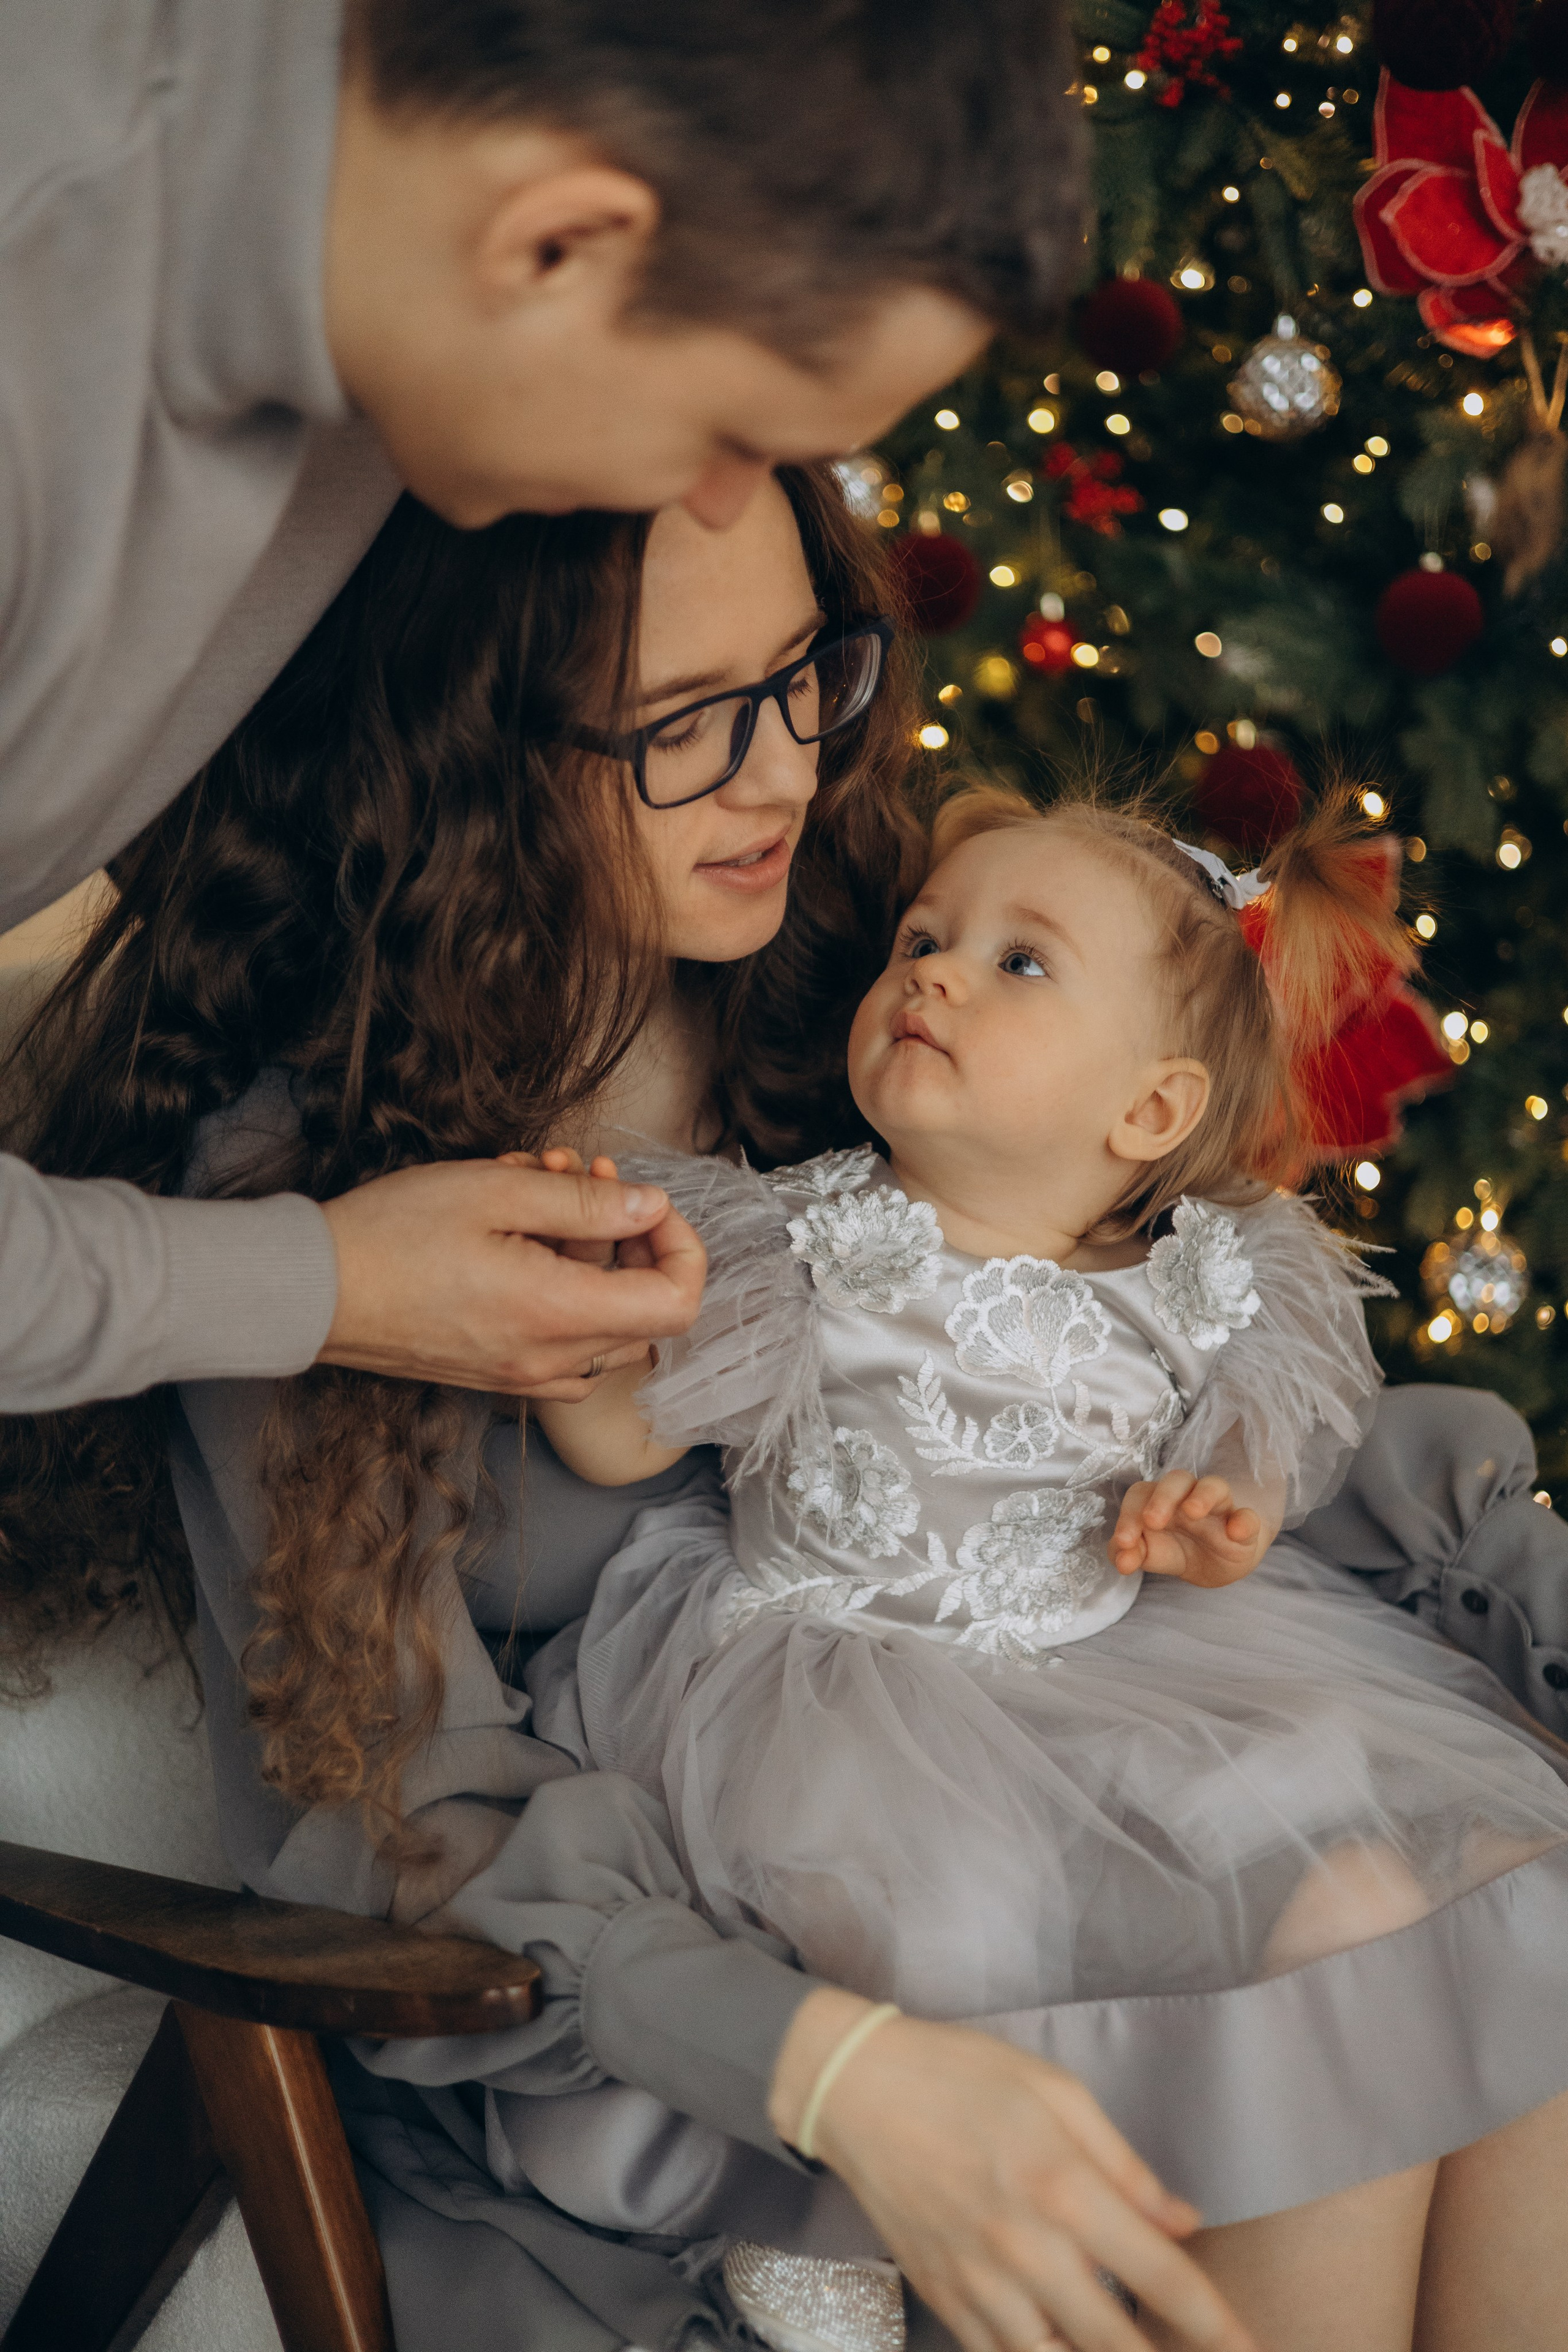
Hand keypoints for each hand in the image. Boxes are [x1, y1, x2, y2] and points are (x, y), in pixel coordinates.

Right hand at [317, 1158, 704, 1398]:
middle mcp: (549, 1359)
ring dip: (593, 1262)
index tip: (646, 1202)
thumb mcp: (496, 1191)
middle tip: (578, 1180)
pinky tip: (520, 1245)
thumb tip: (651, 1208)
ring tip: (540, 1201)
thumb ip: (587, 1205)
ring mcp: (522, 1375)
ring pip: (605, 1328)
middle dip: (629, 1239)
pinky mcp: (496, 1374)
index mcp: (558, 1314)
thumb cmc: (391, 1234)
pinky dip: (562, 1294)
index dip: (682, 1245)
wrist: (310, 1292)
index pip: (677, 1302)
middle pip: (646, 1314)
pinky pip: (564, 1345)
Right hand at [770, 1990, 1256, 2351]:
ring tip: (1127, 2345)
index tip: (1253, 2348)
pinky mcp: (943, 2298)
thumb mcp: (1055, 2091)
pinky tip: (1060, 2346)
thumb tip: (1182, 2222)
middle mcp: (1025, 2248)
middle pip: (1116, 2343)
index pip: (1161, 2277)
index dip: (1217, 2325)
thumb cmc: (960, 2074)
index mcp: (1063, 2186)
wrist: (854, 2090)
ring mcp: (979, 2283)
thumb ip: (1124, 2164)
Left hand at [1109, 1471, 1265, 1587]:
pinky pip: (1249, 1517)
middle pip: (1176, 1480)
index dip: (1128, 1515)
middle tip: (1152, 1521)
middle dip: (1162, 1498)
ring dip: (1202, 1496)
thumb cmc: (1179, 1549)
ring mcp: (1219, 1509)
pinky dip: (1244, 1521)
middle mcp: (1188, 1499)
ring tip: (1192, 1512)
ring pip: (1213, 1486)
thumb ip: (1132, 1554)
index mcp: (1161, 1503)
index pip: (1141, 1494)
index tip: (1123, 1543)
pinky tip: (1236, 1530)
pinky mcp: (1245, 1526)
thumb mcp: (1154, 1554)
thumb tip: (1121, 1561)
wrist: (1221, 1561)